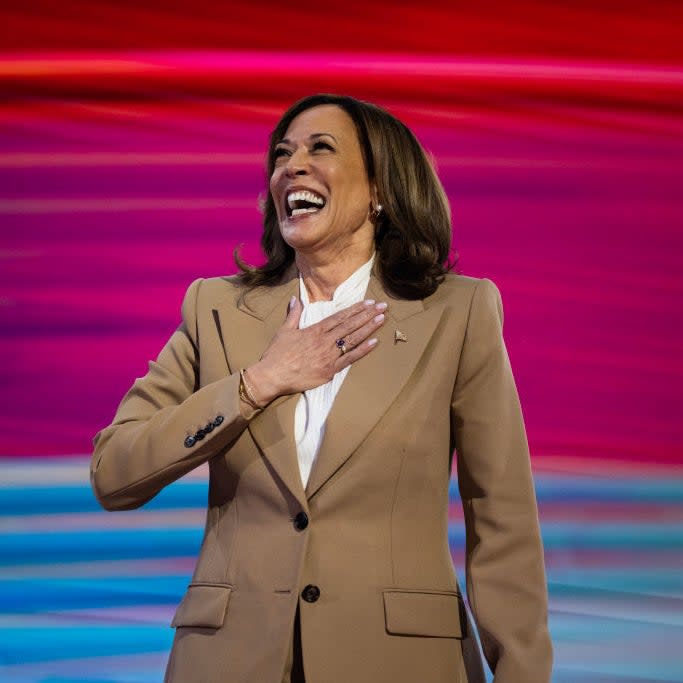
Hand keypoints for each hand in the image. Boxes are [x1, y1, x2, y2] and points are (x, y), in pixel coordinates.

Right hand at [245, 297, 386, 405]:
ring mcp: (329, 356)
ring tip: (382, 319)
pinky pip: (350, 358)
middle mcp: (325, 341)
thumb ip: (293, 314)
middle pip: (350, 325)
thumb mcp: (284, 330)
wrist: (273, 376)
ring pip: (353, 339)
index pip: (340, 317)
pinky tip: (375, 342)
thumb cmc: (277, 354)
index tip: (368, 303)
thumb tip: (295, 299)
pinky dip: (363, 350)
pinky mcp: (330, 370)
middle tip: (382, 306)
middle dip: (367, 315)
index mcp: (315, 330)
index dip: (356, 309)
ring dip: (369, 328)